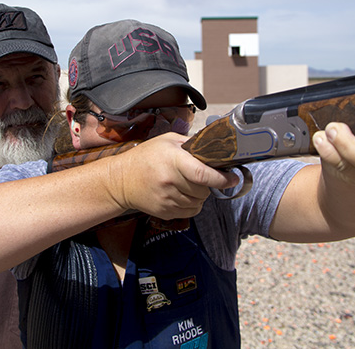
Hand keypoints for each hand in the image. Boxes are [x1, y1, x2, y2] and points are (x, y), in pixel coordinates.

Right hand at [106, 133, 238, 219]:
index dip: (222, 179)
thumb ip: (190, 144)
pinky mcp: (165, 211)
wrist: (121, 179)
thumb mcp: (167, 141)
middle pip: (204, 190)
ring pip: (199, 202)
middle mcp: (170, 182)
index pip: (203, 174)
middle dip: (209, 184)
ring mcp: (167, 199)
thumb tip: (214, 147)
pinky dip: (193, 204)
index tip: (233, 178)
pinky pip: (190, 212)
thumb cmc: (146, 157)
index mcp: (173, 161)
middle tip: (202, 176)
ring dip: (200, 195)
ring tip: (188, 184)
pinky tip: (183, 194)